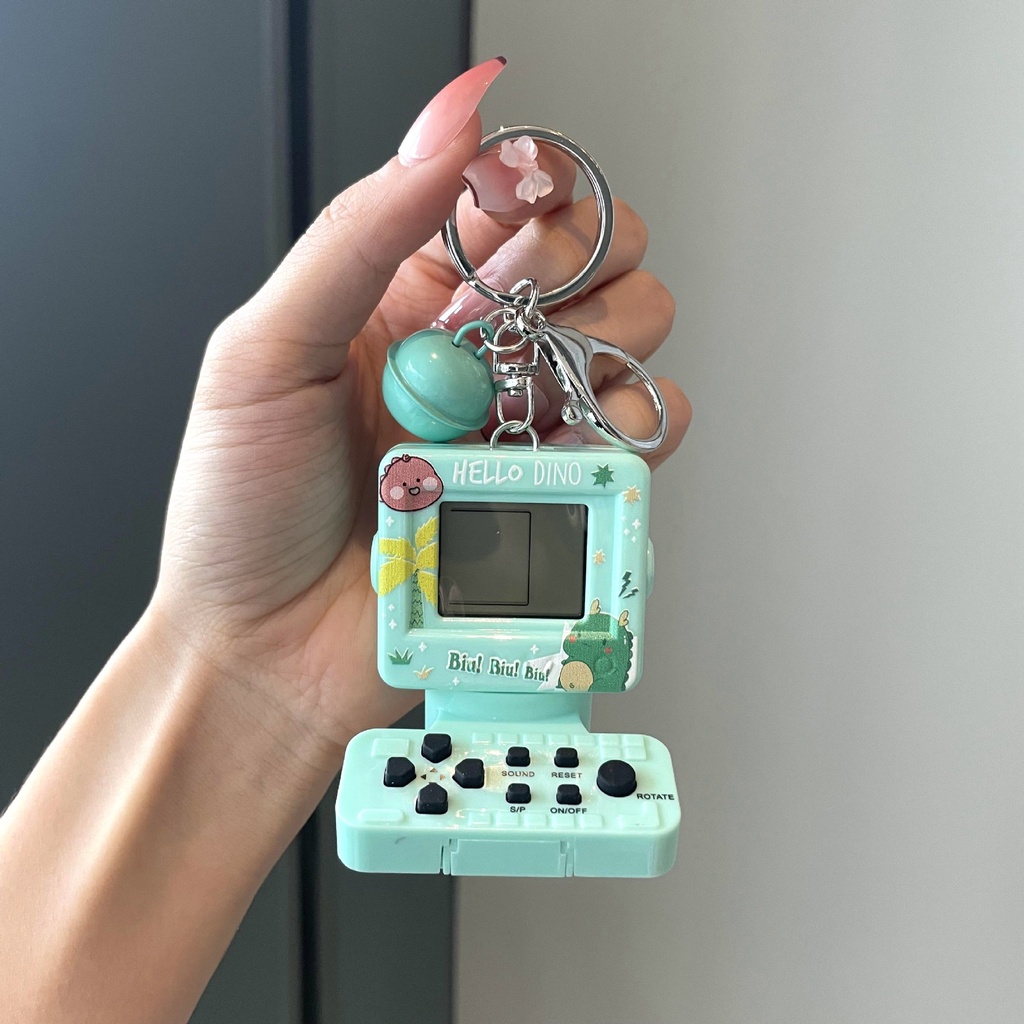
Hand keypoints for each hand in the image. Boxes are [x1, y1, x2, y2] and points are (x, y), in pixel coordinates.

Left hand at [151, 60, 691, 768]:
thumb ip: (356, 236)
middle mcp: (481, 353)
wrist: (269, 655)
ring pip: (634, 336)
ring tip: (509, 408)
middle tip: (500, 331)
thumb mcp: (264, 352)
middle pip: (598, 257)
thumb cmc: (245, 515)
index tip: (514, 219)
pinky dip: (629, 428)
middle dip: (572, 273)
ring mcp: (526, 423)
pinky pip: (646, 434)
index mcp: (407, 298)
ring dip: (595, 351)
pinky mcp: (562, 493)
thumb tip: (445, 128)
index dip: (536, 187)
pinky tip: (558, 450)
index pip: (513, 196)